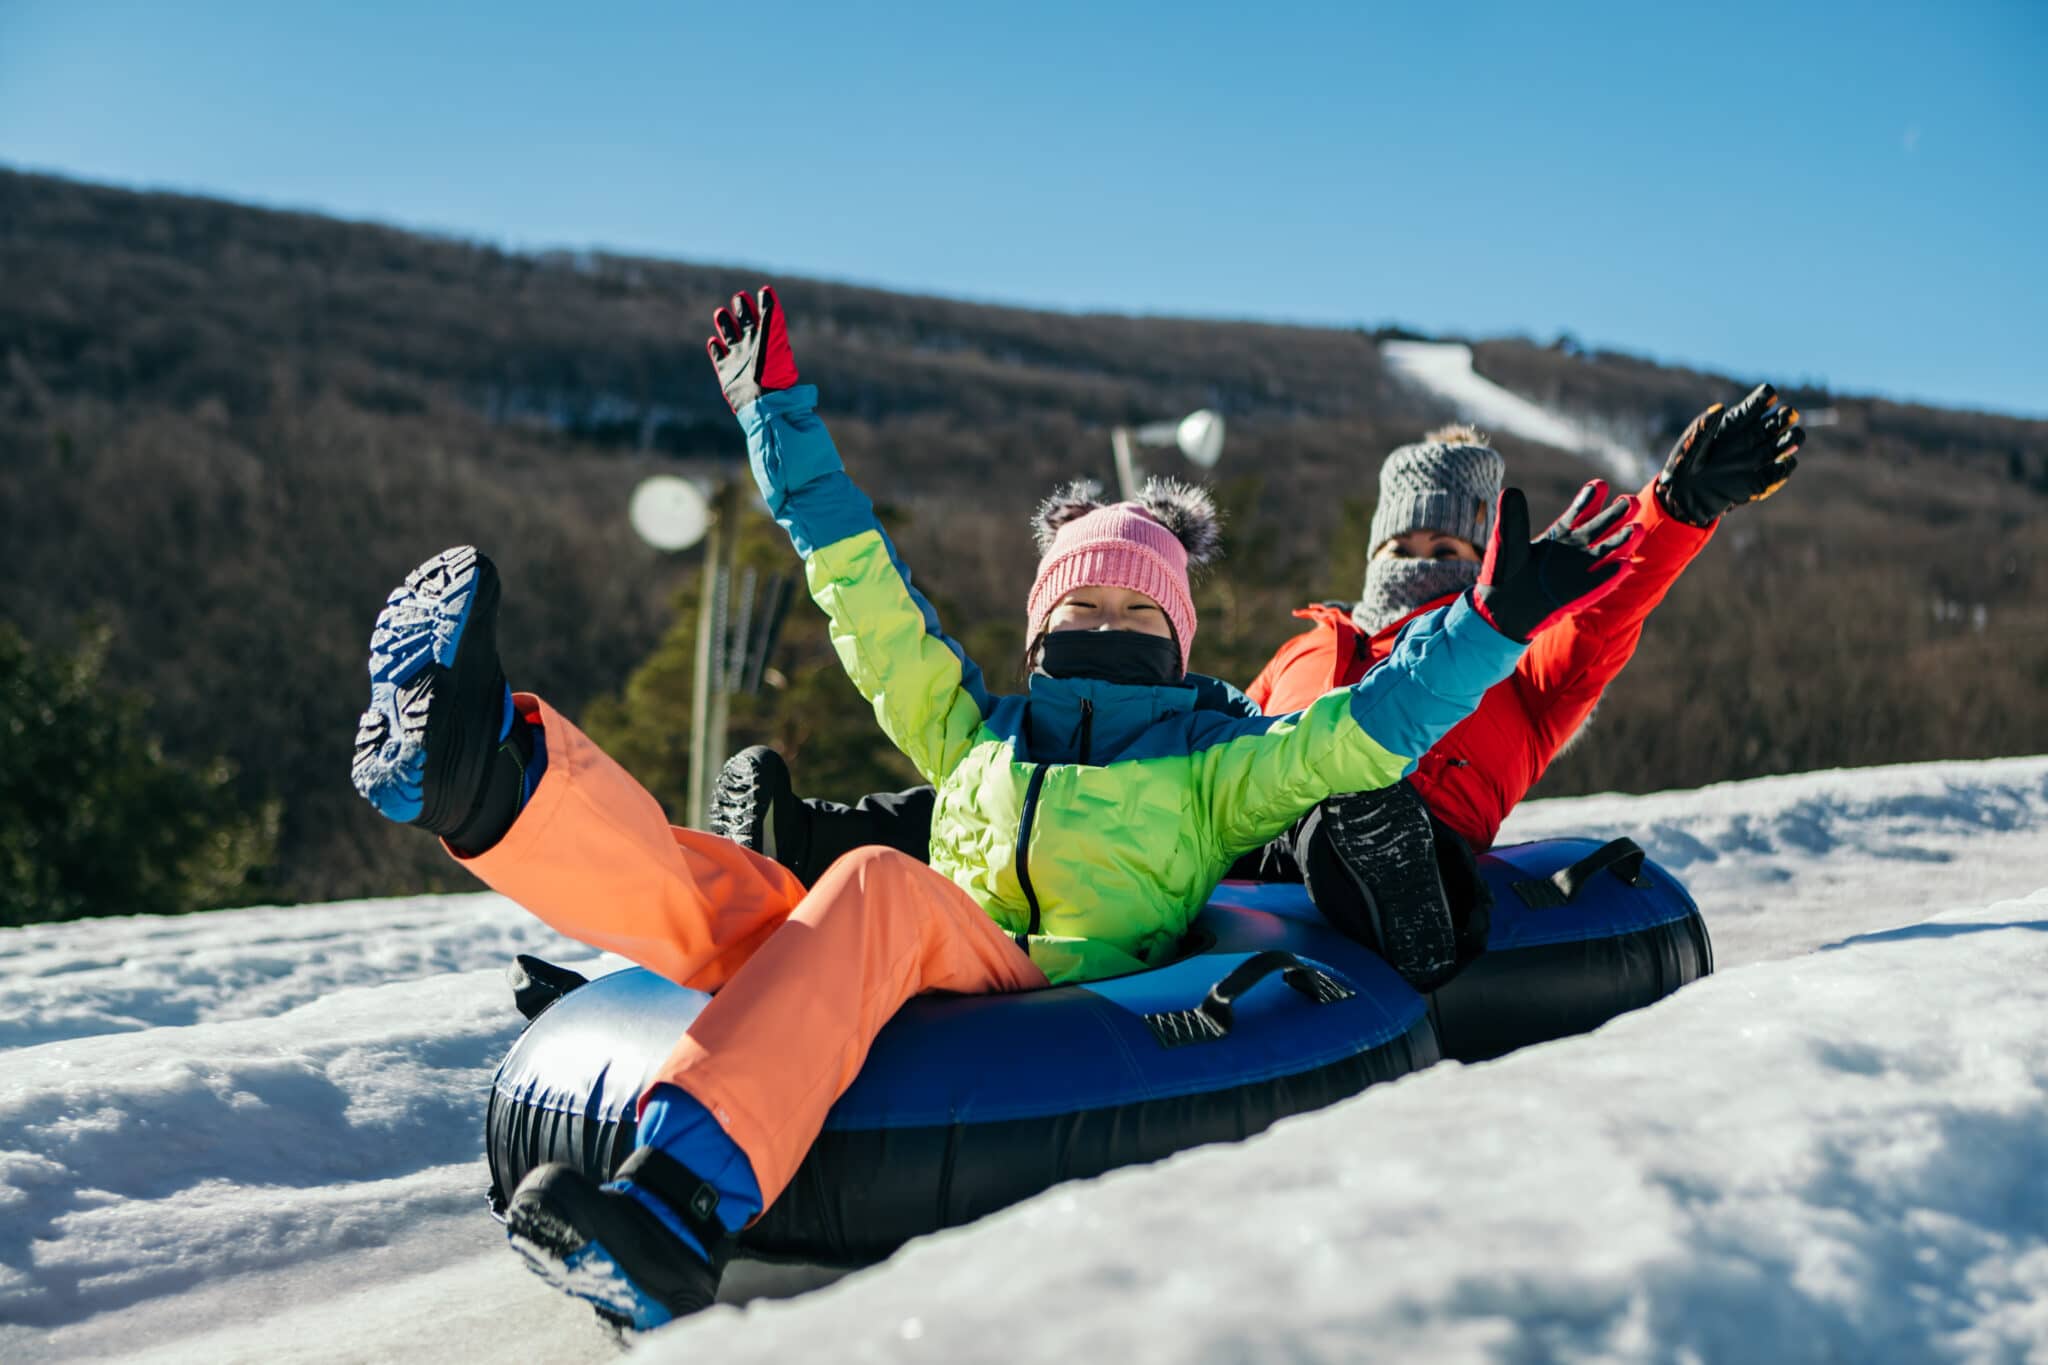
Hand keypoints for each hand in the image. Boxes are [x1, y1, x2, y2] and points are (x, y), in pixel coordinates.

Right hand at [705, 286, 800, 413]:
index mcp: (764, 340)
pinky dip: (715, 348)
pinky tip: (712, 341)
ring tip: (720, 312)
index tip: (753, 292)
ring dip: (725, 325)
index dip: (756, 304)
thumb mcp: (772, 338)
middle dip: (741, 311)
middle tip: (738, 296)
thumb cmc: (772, 370)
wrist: (763, 401)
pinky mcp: (727, 373)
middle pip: (744, 325)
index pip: (760, 317)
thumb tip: (767, 291)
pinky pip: (719, 357)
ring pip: (730, 337)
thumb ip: (770, 315)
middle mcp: (751, 348)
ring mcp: (738, 360)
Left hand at [1469, 482, 1639, 641]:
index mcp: (1561, 533)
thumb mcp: (1507, 541)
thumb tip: (1510, 492)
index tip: (1599, 484)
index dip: (1590, 498)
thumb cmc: (1505, 572)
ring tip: (1636, 529)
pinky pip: (1599, 581)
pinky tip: (1624, 564)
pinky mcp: (1581, 592)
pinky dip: (1610, 574)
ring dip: (1622, 541)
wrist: (1503, 606)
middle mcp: (1576, 548)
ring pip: (1607, 551)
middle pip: (1601, 526)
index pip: (1580, 511)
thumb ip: (1512, 519)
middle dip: (1617, 514)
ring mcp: (1581, 569)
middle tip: (1630, 500)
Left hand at [1656, 382, 1805, 526]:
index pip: (1755, 406)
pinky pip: (1777, 473)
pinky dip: (1784, 468)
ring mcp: (1755, 460)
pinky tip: (1785, 462)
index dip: (1765, 398)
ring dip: (1791, 440)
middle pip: (1775, 423)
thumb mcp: (1689, 445)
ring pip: (1782, 445)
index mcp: (1733, 425)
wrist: (1682, 497)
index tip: (1769, 395)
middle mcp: (1748, 439)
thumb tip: (1721, 407)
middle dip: (1785, 417)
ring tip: (1792, 439)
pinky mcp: (1756, 482)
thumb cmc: (1683, 466)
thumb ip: (1704, 427)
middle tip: (1788, 415)